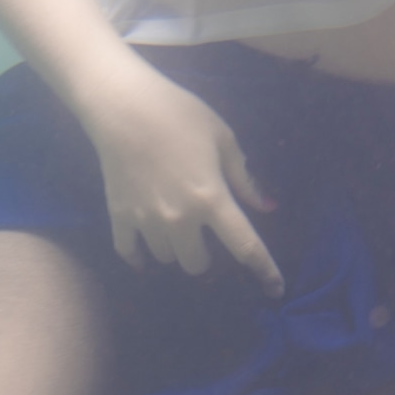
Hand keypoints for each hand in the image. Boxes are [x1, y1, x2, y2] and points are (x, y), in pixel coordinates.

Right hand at [78, 66, 285, 296]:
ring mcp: (146, 221)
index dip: (265, 271)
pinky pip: (129, 253)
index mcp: (211, 198)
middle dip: (206, 256)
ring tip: (174, 227)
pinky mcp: (119, 216)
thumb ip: (244, 178)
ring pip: (166, 259)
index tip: (275, 289)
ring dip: (176, 249)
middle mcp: (180, 218)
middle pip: (197, 265)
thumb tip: (265, 207)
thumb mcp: (223, 138)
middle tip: (204, 233)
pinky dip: (139, 258)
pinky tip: (145, 253)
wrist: (122, 105)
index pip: (245, 247)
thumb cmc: (179, 114)